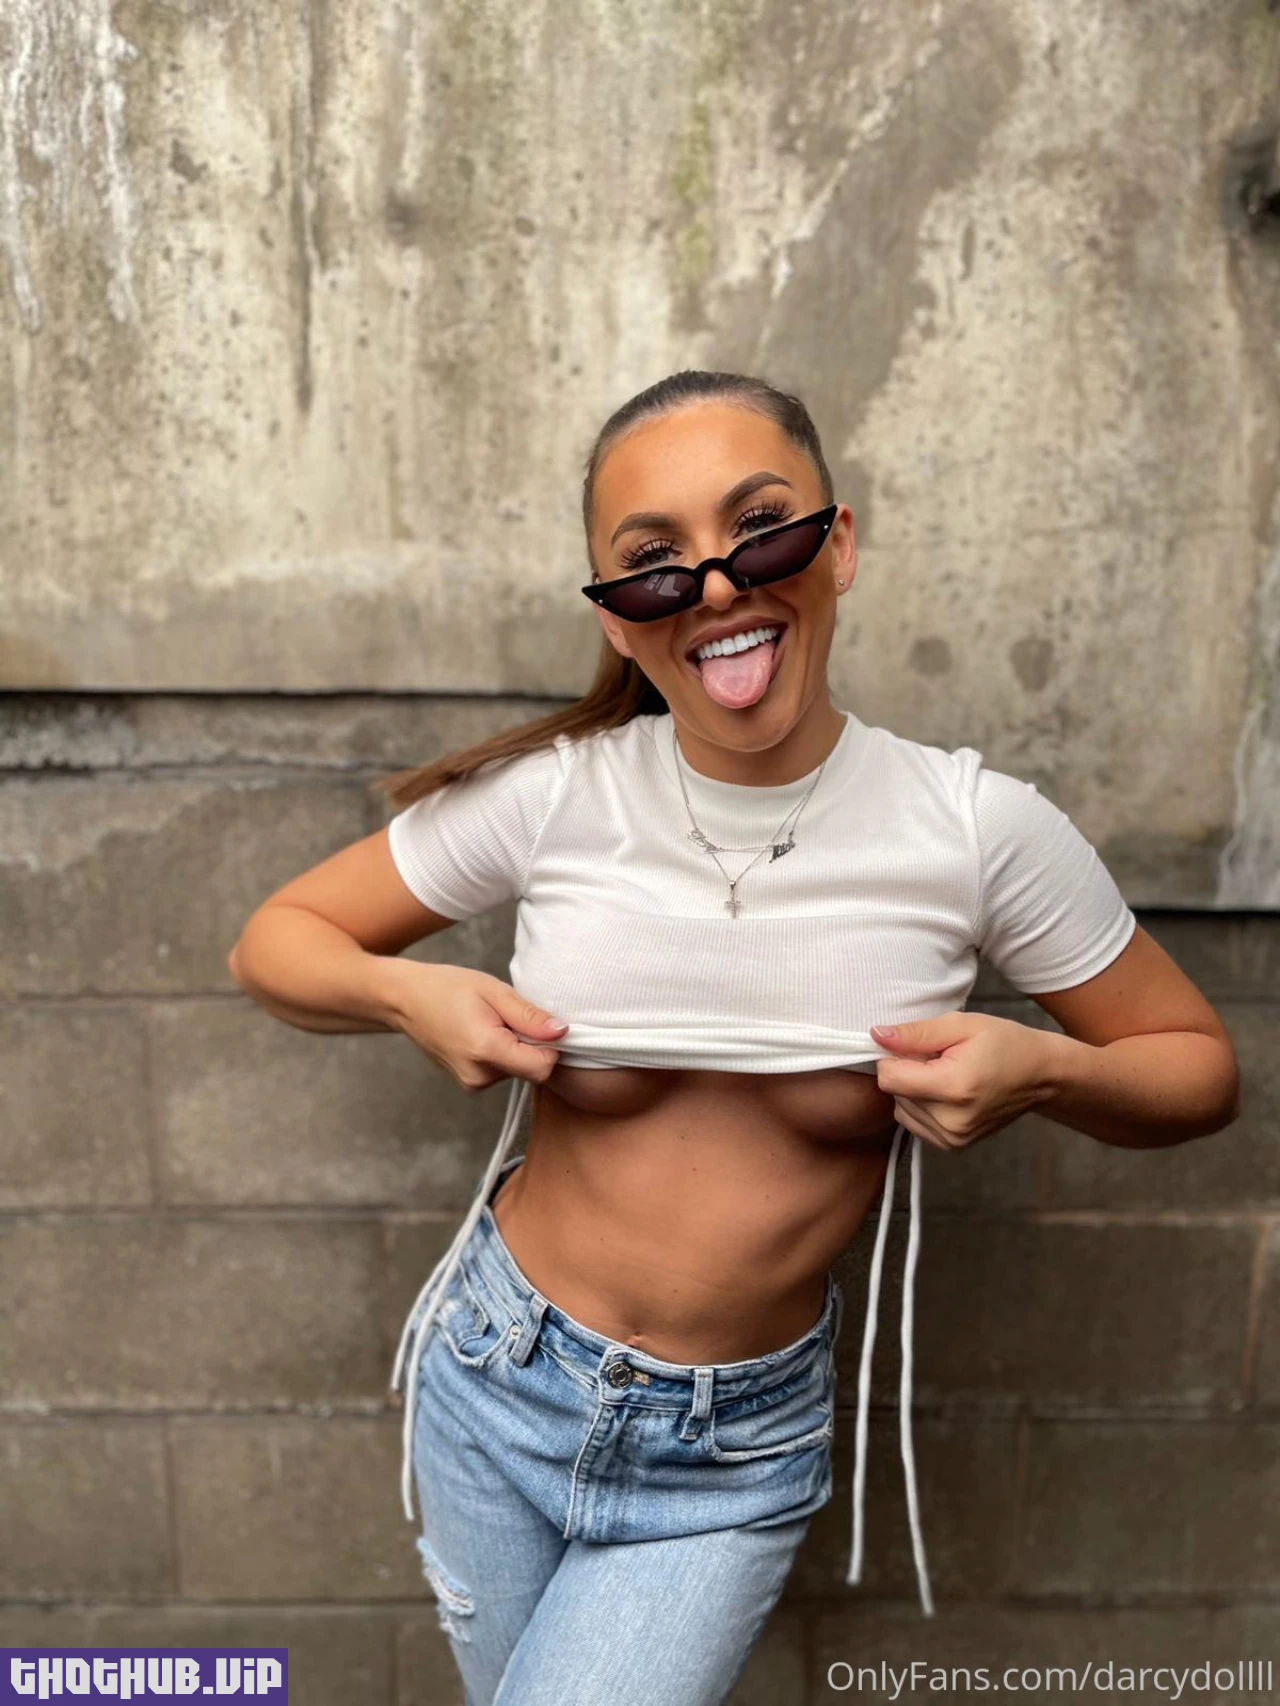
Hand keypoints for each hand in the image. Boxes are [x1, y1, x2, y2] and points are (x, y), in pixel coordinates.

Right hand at [390, 963, 569, 1092]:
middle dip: (531, 1044)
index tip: (540, 1023)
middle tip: (507, 1016)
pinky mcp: (470, 1083)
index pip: (542, 1068)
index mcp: (485, 1050)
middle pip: (532, 1070)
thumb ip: (529, 1016)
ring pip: (518, 1070)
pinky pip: (502, 1072)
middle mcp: (478, 1076)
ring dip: (516, 1048)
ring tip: (491, 1022)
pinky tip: (483, 1033)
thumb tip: (562, 1032)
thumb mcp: (494, 991)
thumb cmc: (448, 988)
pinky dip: (502, 1054)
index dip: (551, 1046)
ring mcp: (472, 1083)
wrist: (405, 1000)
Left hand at [868, 1012, 1059, 1151]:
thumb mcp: (962, 1025)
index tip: (917, 1046)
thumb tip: (877, 1035)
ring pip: (900, 1109)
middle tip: (938, 1058)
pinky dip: (921, 1106)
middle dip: (907, 1072)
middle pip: (894, 1093)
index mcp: (954, 1087)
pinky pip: (914, 1123)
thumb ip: (916, 1033)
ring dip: (913, 1090)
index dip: (894, 1056)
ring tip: (945, 1074)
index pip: (889, 1078)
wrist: (1040, 1076)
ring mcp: (953, 1138)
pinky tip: (946, 1092)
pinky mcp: (953, 1146)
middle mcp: (952, 1121)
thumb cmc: (1004, 1044)